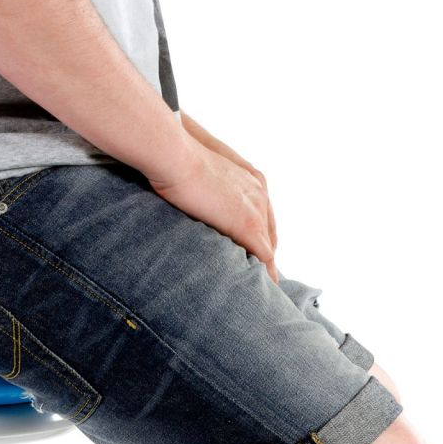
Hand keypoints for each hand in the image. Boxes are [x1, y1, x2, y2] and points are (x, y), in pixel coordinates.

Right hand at [148, 139, 279, 283]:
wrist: (174, 156)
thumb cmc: (174, 158)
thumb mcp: (193, 169)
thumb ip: (199, 183)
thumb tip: (181, 192)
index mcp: (250, 178)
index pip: (260, 213)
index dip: (256, 234)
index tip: (248, 250)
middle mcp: (259, 192)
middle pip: (269, 231)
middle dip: (264, 252)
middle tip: (257, 274)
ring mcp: (255, 209)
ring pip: (268, 246)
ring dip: (264, 266)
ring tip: (258, 287)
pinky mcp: (247, 226)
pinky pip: (263, 257)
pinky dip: (264, 274)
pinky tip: (260, 287)